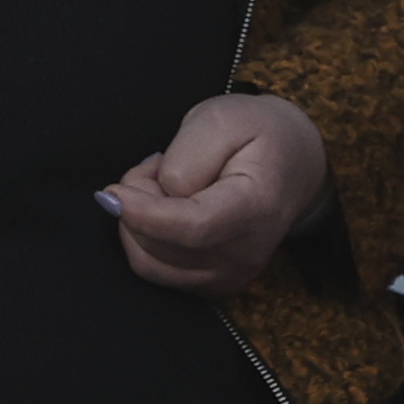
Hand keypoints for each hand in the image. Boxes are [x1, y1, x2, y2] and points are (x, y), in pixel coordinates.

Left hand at [105, 91, 328, 296]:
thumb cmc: (257, 134)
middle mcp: (246, 254)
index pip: (193, 228)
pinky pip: (156, 270)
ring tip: (163, 183)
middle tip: (156, 164)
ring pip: (150, 263)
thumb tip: (160, 195)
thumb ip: (188, 156)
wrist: (292, 163)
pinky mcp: (213, 284)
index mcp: (256, 208)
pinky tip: (165, 208)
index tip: (112, 193)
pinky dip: (145, 238)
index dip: (145, 214)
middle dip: (138, 202)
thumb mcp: (222, 118)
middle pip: (161, 247)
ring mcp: (230, 276)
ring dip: (138, 221)